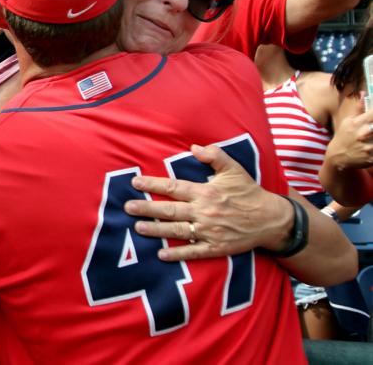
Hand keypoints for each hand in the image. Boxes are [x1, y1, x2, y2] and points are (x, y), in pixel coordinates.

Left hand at [125, 144, 290, 260]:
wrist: (271, 219)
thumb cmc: (249, 192)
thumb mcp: (234, 169)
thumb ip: (214, 155)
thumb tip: (194, 146)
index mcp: (205, 192)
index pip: (173, 187)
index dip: (153, 184)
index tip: (135, 182)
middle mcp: (204, 211)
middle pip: (170, 210)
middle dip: (147, 208)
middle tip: (128, 207)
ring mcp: (209, 231)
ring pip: (177, 231)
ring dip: (156, 230)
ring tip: (138, 228)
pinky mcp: (216, 247)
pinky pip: (193, 252)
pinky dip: (177, 254)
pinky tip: (161, 254)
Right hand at [325, 105, 372, 170]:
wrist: (336, 156)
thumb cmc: (344, 136)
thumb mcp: (348, 121)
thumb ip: (359, 108)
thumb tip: (363, 93)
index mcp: (358, 123)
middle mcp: (363, 133)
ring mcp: (368, 146)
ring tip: (372, 135)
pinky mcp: (371, 157)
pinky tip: (372, 145)